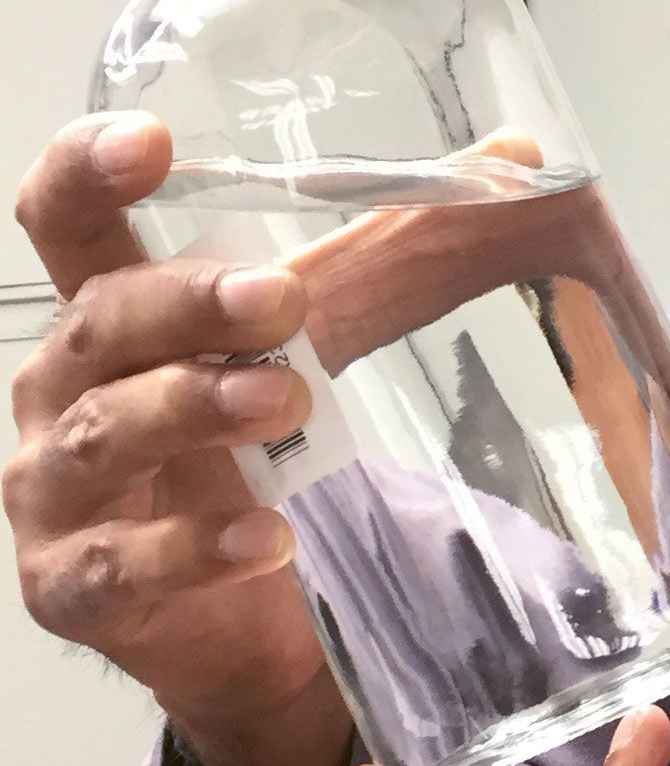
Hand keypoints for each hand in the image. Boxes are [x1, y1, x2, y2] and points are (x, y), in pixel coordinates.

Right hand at [7, 114, 346, 765]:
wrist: (240, 622)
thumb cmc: (252, 457)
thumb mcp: (318, 348)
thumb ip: (397, 257)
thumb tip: (518, 152)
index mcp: (110, 315)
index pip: (68, 223)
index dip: (88, 173)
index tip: (151, 143)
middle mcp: (64, 392)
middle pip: (99, 323)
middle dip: (185, 304)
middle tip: (279, 300)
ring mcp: (55, 493)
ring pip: (102, 433)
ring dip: (191, 409)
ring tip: (284, 402)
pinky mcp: (73, 588)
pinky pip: (120, 565)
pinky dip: (193, 551)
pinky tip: (267, 540)